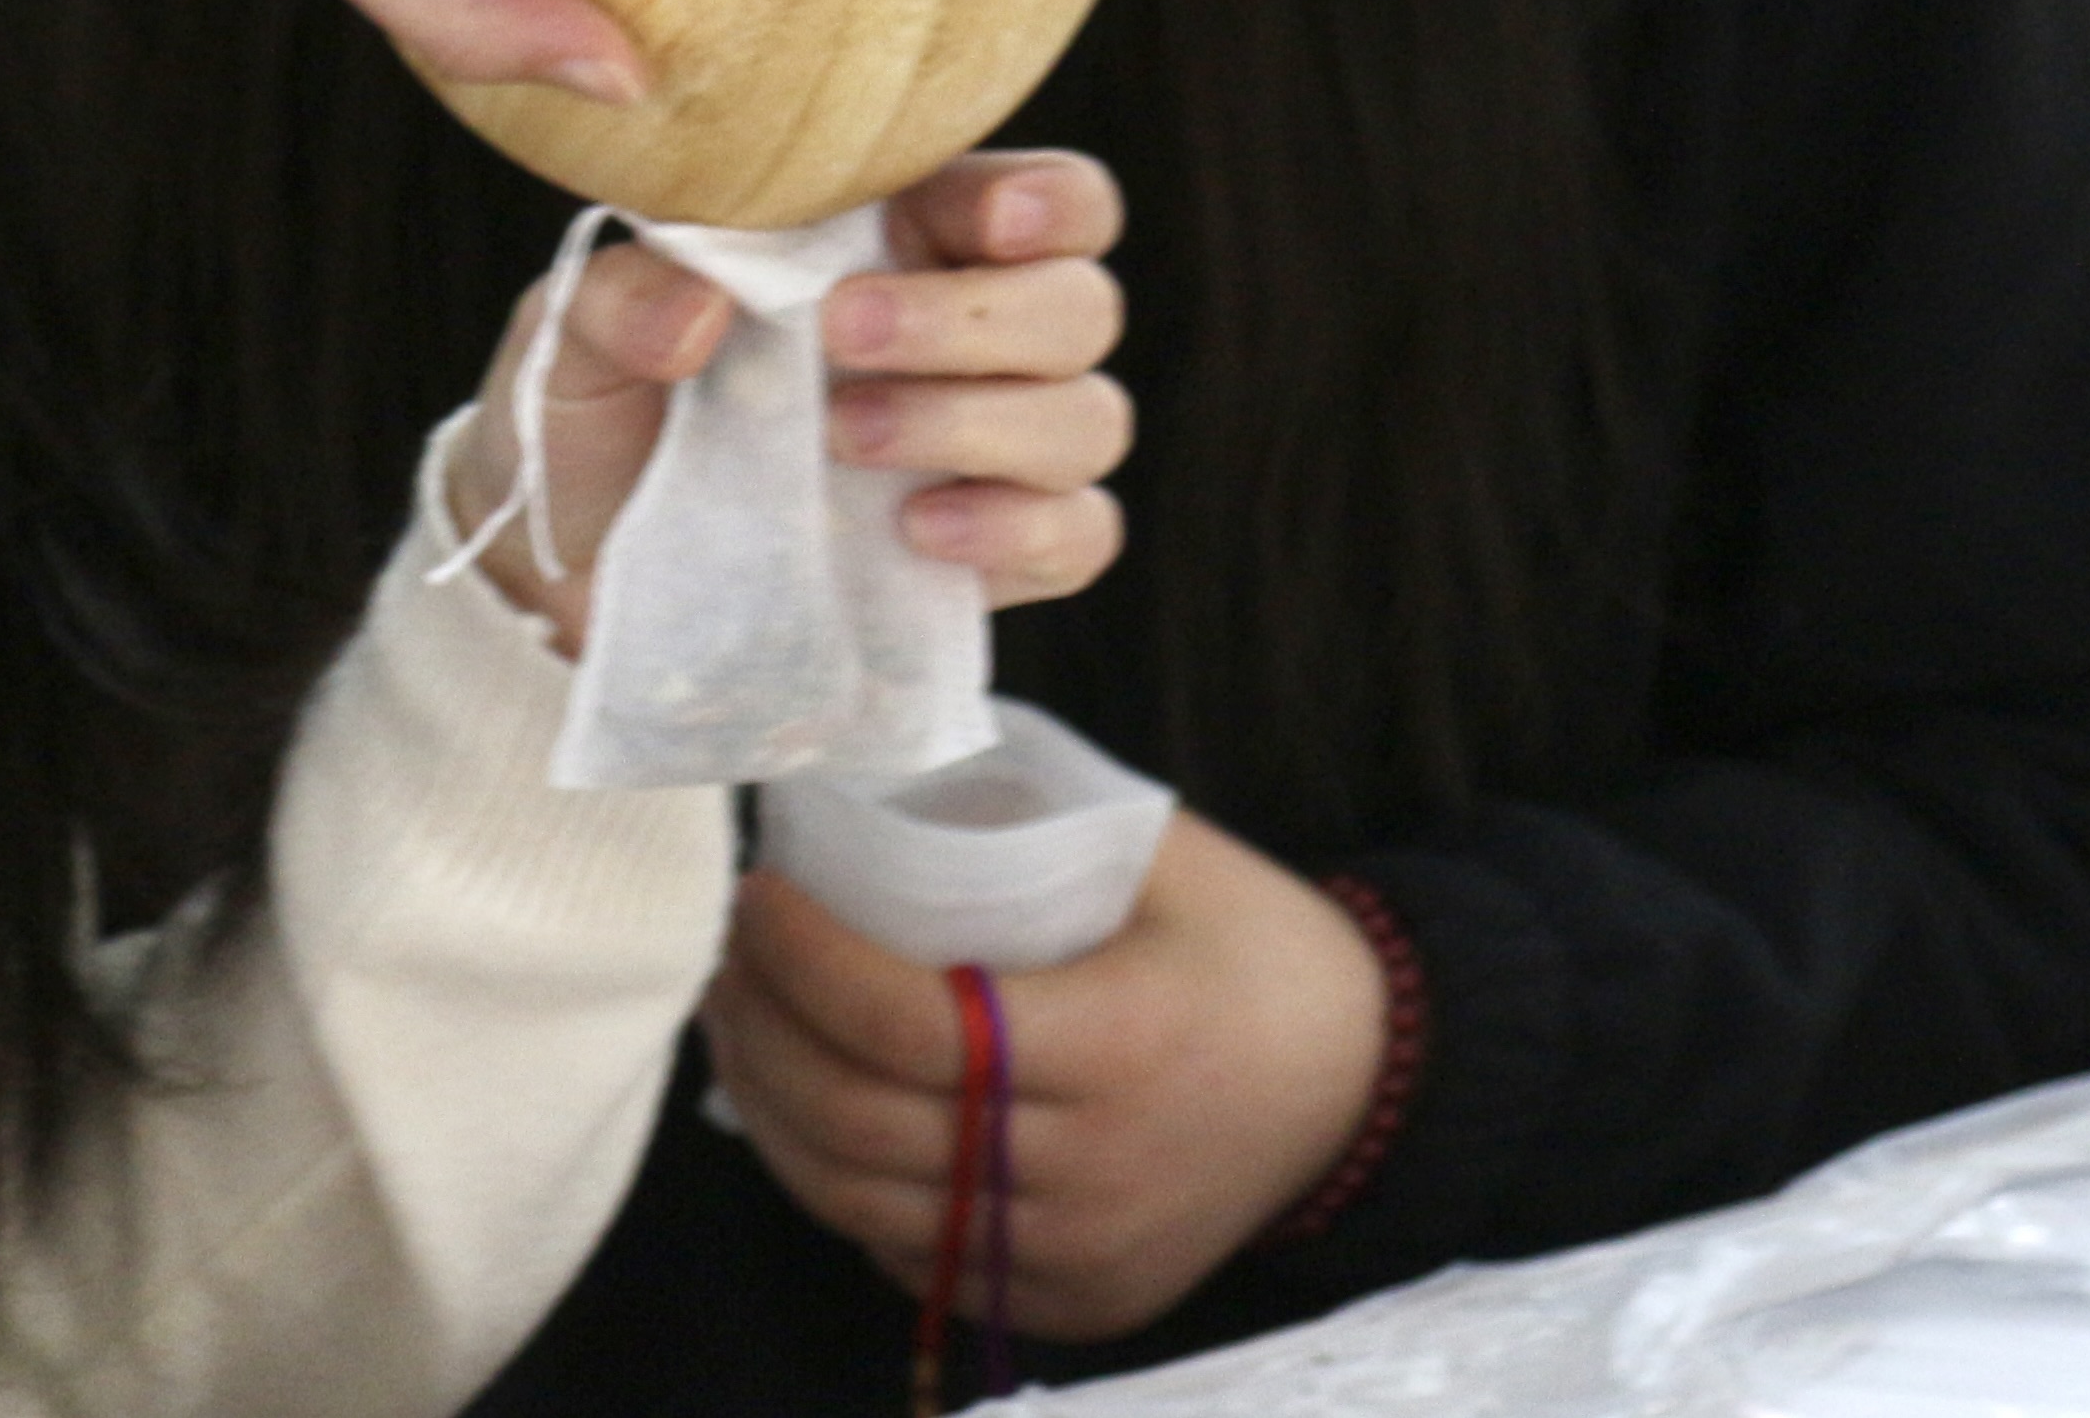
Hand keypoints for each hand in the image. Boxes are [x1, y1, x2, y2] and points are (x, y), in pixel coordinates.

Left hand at [441, 151, 1133, 655]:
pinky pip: (1081, 534)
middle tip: (844, 334)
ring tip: (847, 438)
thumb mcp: (570, 340)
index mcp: (904, 242)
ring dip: (979, 421)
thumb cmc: (598, 409)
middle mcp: (972, 336)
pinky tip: (919, 529)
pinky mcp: (996, 556)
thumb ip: (619, 298)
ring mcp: (992, 450)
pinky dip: (1018, 527)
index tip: (991, 217)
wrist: (573, 566)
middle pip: (1080, 306)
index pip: (1048, 200)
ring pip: (1089, 418)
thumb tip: (701, 303)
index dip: (1049, 200)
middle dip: (976, 317)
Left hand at [703, 809, 1390, 1342]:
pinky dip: (842, 1185)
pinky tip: (813, 1109)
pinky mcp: (1071, 1302)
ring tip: (742, 1026)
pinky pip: (915, 1256)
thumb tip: (864, 787)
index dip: (803, 963)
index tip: (757, 895)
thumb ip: (1026, 829)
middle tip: (723, 957)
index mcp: (1115, 1045)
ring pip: (861, 1205)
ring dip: (774, 1115)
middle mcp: (1090, 1171)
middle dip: (761, 1033)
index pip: (906, 1023)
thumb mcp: (1162, 856)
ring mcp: (1077, 1255)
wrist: (1366, 1086)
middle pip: (859, 1123)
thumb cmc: (1252, 948)